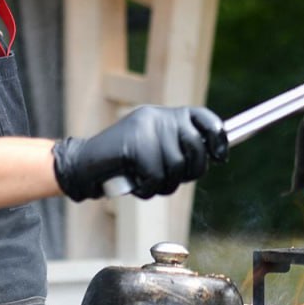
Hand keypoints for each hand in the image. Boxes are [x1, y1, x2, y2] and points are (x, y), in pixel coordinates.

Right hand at [52, 106, 227, 200]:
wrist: (83, 165)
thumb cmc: (124, 165)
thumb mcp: (155, 150)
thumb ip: (181, 149)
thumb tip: (215, 155)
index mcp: (166, 115)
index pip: (204, 118)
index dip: (218, 137)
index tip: (220, 156)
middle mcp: (158, 117)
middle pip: (196, 149)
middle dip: (190, 172)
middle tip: (168, 179)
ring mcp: (146, 129)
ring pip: (176, 167)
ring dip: (162, 184)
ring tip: (144, 181)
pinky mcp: (134, 145)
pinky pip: (156, 177)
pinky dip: (145, 188)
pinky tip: (132, 183)